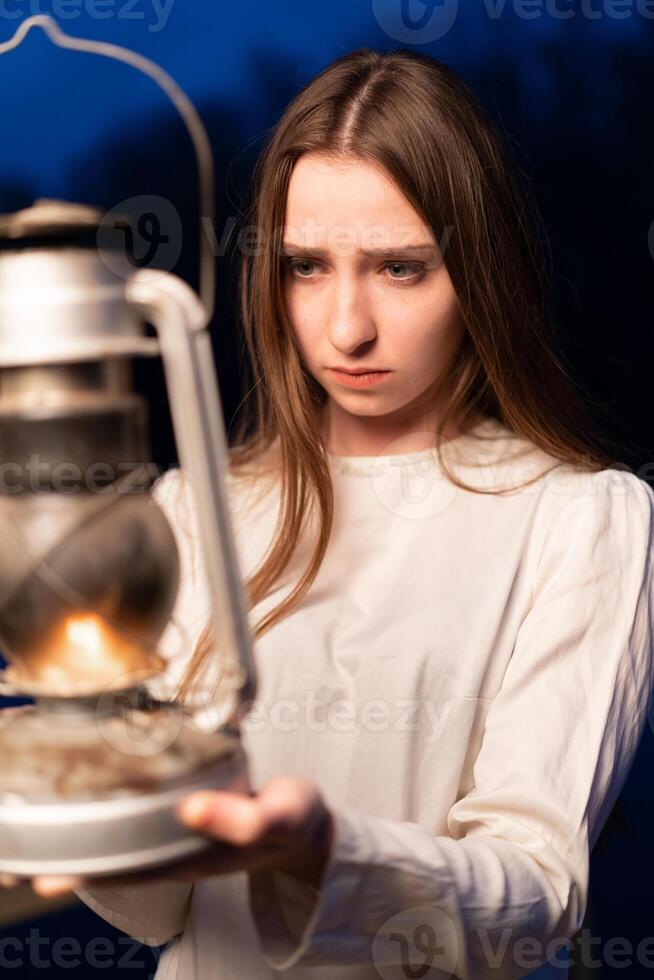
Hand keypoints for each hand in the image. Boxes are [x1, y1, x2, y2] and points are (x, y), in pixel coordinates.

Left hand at [17, 776, 333, 899]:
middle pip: (110, 861)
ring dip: (78, 841)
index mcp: (194, 854)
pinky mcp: (185, 812)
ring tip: (34, 833)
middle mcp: (178, 849)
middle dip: (64, 862)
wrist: (311, 822)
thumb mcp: (282, 815)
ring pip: (119, 843)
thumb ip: (243, 816)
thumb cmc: (296, 820)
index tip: (40, 874)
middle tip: (16, 857)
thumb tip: (192, 809)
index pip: (126, 868)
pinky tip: (91, 803)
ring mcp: (179, 834)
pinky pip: (136, 819)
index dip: (81, 871)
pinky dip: (107, 815)